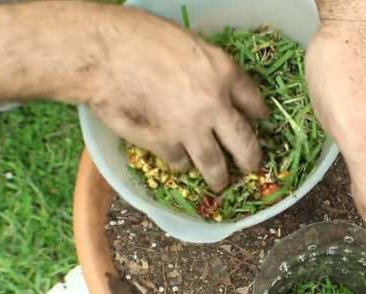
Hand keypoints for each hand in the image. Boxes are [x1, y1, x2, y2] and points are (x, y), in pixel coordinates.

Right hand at [0, 2, 266, 191]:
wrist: (103, 54)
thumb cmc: (140, 37)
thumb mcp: (188, 43)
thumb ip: (209, 68)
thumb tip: (216, 86)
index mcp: (224, 72)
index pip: (254, 101)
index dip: (260, 115)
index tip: (262, 121)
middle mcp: (215, 105)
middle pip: (245, 144)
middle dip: (250, 160)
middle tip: (251, 167)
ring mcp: (191, 130)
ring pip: (214, 165)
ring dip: (218, 177)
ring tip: (219, 182)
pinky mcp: (164, 144)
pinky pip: (179, 163)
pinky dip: (180, 164)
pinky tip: (178, 162)